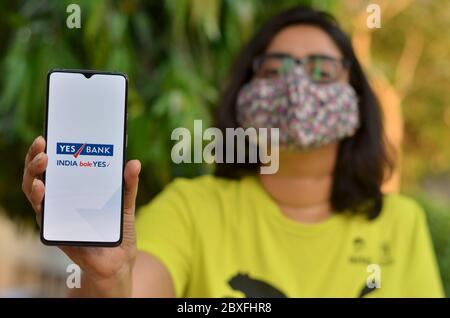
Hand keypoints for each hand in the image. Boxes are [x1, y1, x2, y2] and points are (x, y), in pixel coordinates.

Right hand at [22, 136, 140, 294]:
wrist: (118, 260)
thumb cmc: (118, 229)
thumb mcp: (126, 204)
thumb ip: (128, 185)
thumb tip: (134, 163)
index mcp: (75, 188)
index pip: (56, 165)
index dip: (47, 149)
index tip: (48, 134)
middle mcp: (60, 199)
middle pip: (40, 174)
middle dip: (36, 156)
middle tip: (43, 143)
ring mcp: (55, 213)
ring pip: (34, 191)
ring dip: (34, 174)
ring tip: (43, 161)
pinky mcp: (55, 229)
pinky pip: (42, 213)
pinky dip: (39, 200)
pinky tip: (42, 188)